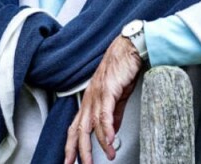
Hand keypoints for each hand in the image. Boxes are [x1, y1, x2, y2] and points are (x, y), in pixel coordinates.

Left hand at [64, 35, 142, 163]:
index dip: (70, 145)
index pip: (75, 127)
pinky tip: (110, 139)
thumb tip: (111, 132)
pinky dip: (107, 128)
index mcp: (90, 100)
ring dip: (99, 144)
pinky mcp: (109, 90)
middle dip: (80, 151)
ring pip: (93, 124)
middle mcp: (90, 99)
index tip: (70, 161)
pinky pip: (106, 113)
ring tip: (107, 156)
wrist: (130, 48)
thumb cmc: (123, 68)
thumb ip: (114, 115)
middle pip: (80, 130)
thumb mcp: (117, 96)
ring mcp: (98, 95)